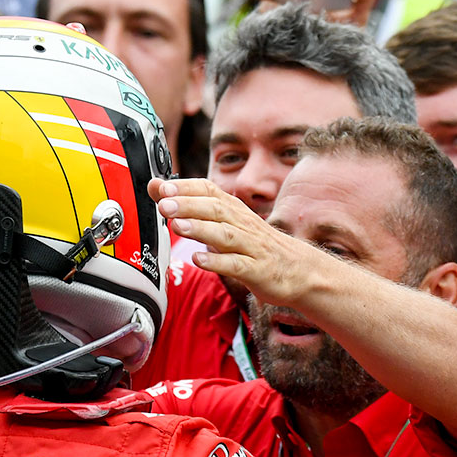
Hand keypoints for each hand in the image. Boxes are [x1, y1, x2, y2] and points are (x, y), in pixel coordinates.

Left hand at [151, 177, 331, 310]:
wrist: (299, 269)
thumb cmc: (255, 244)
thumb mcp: (226, 223)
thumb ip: (192, 207)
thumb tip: (157, 188)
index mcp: (234, 210)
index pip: (210, 190)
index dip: (186, 187)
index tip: (162, 186)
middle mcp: (242, 224)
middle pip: (215, 209)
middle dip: (188, 205)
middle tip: (164, 205)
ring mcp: (251, 247)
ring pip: (225, 234)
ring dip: (200, 229)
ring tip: (177, 226)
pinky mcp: (257, 270)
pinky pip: (236, 264)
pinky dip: (217, 261)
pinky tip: (199, 259)